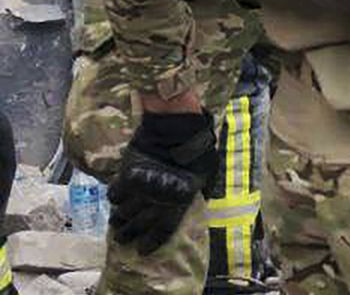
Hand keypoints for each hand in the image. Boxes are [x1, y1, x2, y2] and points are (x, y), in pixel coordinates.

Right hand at [108, 113, 216, 252]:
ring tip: (116, 222)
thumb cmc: (198, 148)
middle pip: (139, 224)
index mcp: (180, 201)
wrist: (177, 127)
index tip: (142, 250)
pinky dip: (114, 197)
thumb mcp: (208, 172)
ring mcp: (141, 188)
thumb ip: (199, 189)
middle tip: (122, 238)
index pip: (164, 229)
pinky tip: (115, 198)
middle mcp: (158, 199)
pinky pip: (114, 193)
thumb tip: (199, 198)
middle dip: (129, 234)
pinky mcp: (127, 175)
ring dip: (119, 219)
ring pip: (124, 212)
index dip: (152, 241)